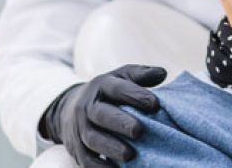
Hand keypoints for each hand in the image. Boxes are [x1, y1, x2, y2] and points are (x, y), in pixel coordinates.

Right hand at [40, 64, 167, 166]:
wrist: (70, 109)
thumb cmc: (107, 93)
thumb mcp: (120, 77)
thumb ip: (140, 75)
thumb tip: (162, 73)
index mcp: (101, 86)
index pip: (116, 88)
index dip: (135, 95)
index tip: (155, 104)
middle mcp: (87, 107)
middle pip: (101, 115)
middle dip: (119, 123)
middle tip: (139, 131)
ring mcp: (80, 129)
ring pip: (92, 139)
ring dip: (110, 148)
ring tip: (130, 155)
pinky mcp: (77, 149)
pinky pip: (87, 160)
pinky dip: (100, 167)